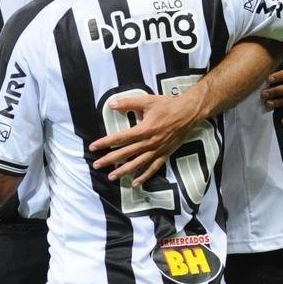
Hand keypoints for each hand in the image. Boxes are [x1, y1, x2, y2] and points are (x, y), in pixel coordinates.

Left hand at [89, 89, 203, 186]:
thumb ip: (128, 102)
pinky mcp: (165, 154)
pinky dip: (144, 176)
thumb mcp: (147, 101)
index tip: (93, 147)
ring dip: (124, 171)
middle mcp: (149, 143)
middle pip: (125, 153)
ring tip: (112, 176)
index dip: (105, 143)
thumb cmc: (168, 105)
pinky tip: (136, 183)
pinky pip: (153, 168)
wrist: (189, 113)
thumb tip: (111, 104)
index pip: (120, 138)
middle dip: (109, 160)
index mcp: (143, 130)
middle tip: (96, 165)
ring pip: (138, 164)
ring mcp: (157, 150)